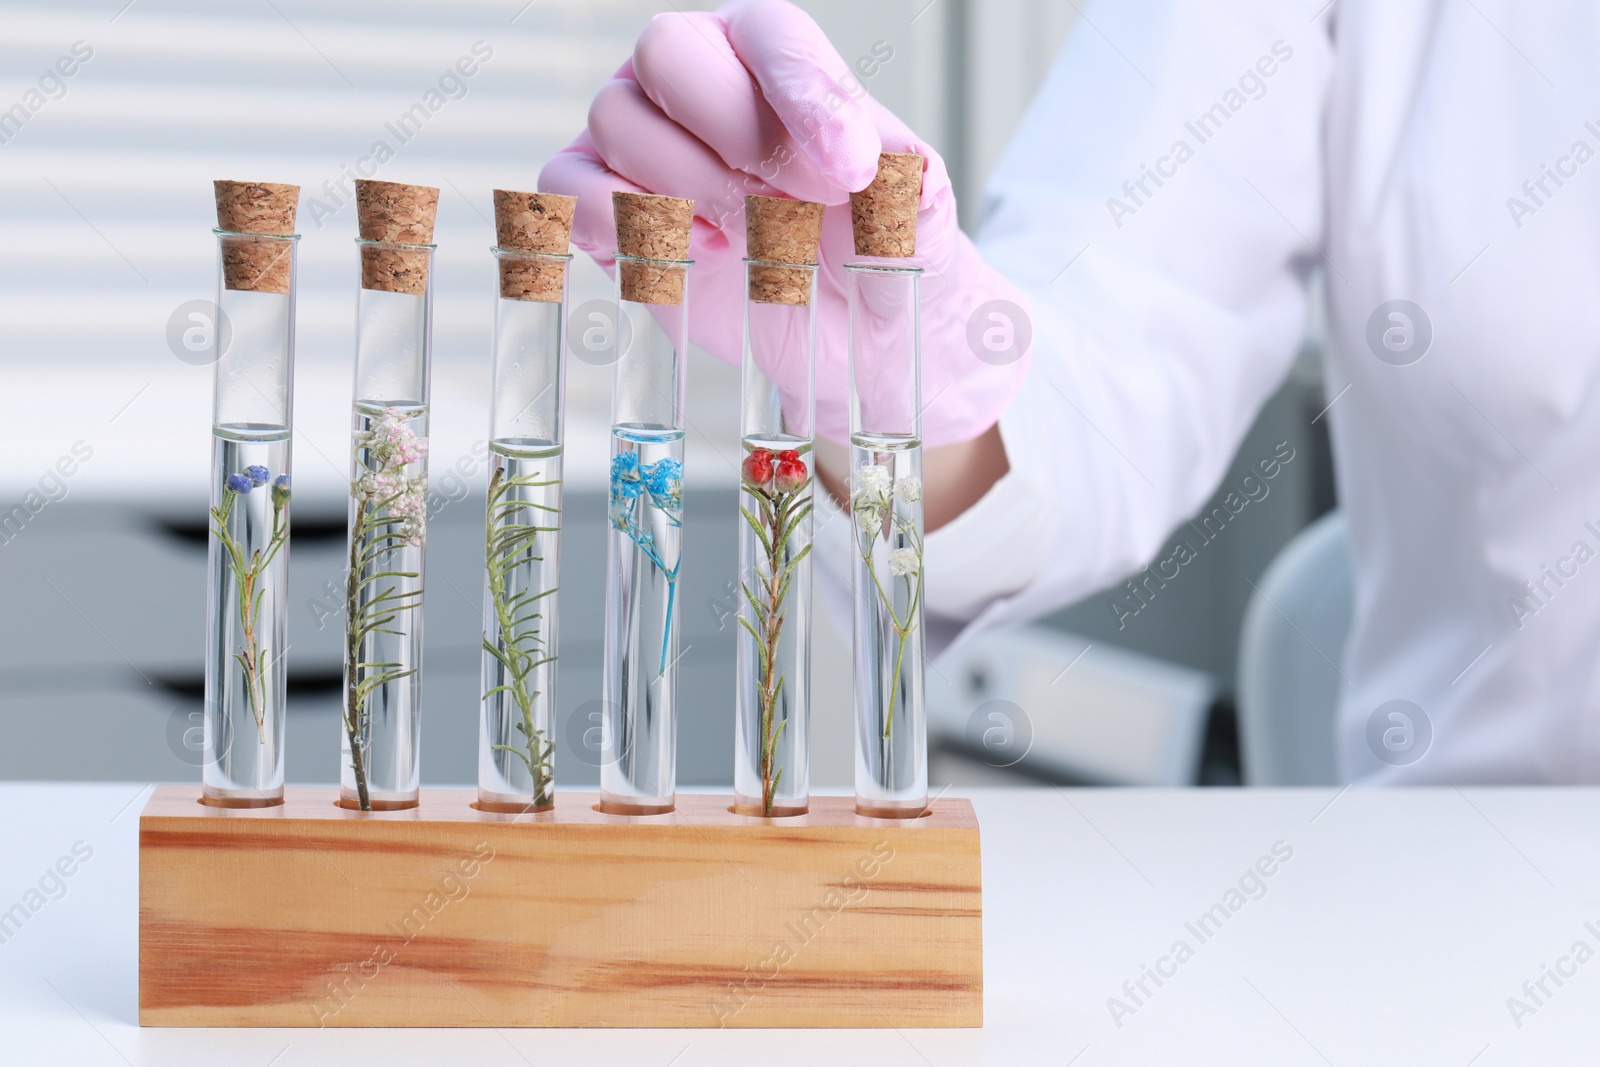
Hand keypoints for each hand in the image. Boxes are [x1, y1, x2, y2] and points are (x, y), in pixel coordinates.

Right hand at [539, 0, 1029, 448]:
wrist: (848, 329)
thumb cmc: (876, 250)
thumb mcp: (917, 222)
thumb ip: (913, 192)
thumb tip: (908, 176)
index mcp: (772, 54)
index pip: (770, 36)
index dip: (806, 97)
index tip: (853, 170)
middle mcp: (697, 78)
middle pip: (667, 52)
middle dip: (735, 137)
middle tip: (793, 204)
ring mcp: (639, 137)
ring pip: (619, 122)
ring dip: (693, 192)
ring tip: (757, 240)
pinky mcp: (604, 203)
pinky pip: (570, 188)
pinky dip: (622, 224)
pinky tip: (699, 257)